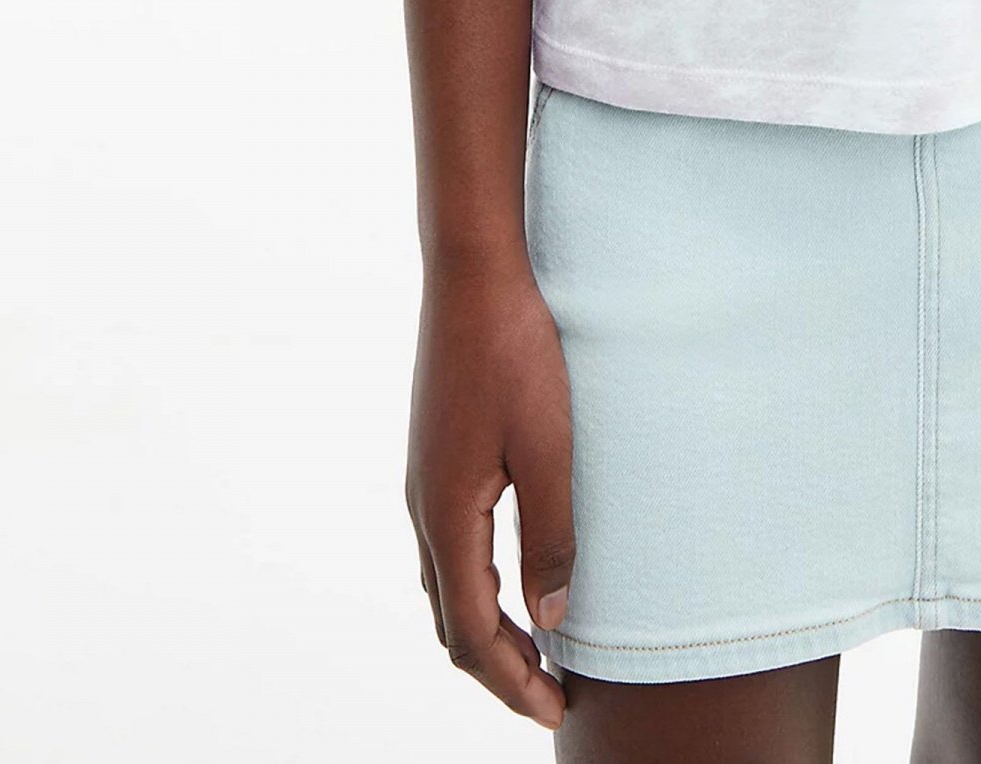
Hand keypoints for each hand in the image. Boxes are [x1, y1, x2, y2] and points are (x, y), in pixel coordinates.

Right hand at [406, 255, 574, 726]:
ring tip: (537, 649)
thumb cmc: (517, 351)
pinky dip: (478, 584)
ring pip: (446, 583)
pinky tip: (512, 574)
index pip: (473, 632)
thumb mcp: (549, 448)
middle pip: (451, 619)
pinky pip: (449, 545)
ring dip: (486, 627)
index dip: (513, 681)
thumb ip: (550, 535)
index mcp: (447, 515)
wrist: (474, 271)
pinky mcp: (438, 452)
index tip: (556, 710)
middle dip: (498, 667)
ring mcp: (425, 478)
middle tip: (550, 695)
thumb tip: (553, 618)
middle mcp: (424, 505)